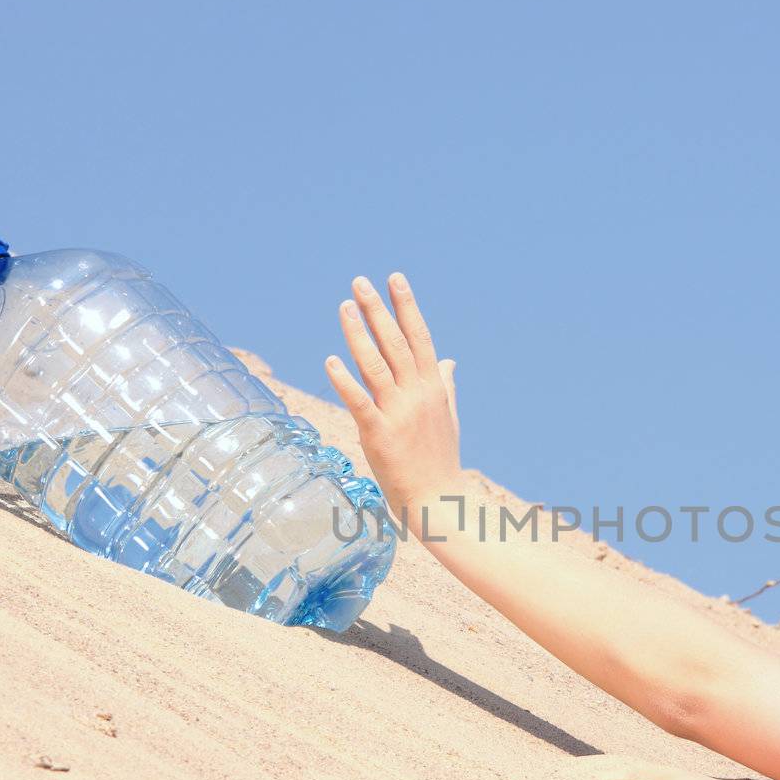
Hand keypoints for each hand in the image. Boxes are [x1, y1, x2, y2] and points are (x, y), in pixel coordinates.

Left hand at [325, 273, 461, 521]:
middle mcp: (417, 395)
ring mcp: (399, 413)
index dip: (406, 307)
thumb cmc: (441, 460)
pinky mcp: (379, 434)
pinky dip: (344, 380)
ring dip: (358, 333)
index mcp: (433, 388)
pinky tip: (330, 360)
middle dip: (378, 310)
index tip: (395, 279)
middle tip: (360, 282)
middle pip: (396, 344)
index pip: (420, 338)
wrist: (438, 500)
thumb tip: (449, 360)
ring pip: (376, 365)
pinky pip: (360, 401)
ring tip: (344, 306)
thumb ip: (445, 385)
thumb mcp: (448, 416)